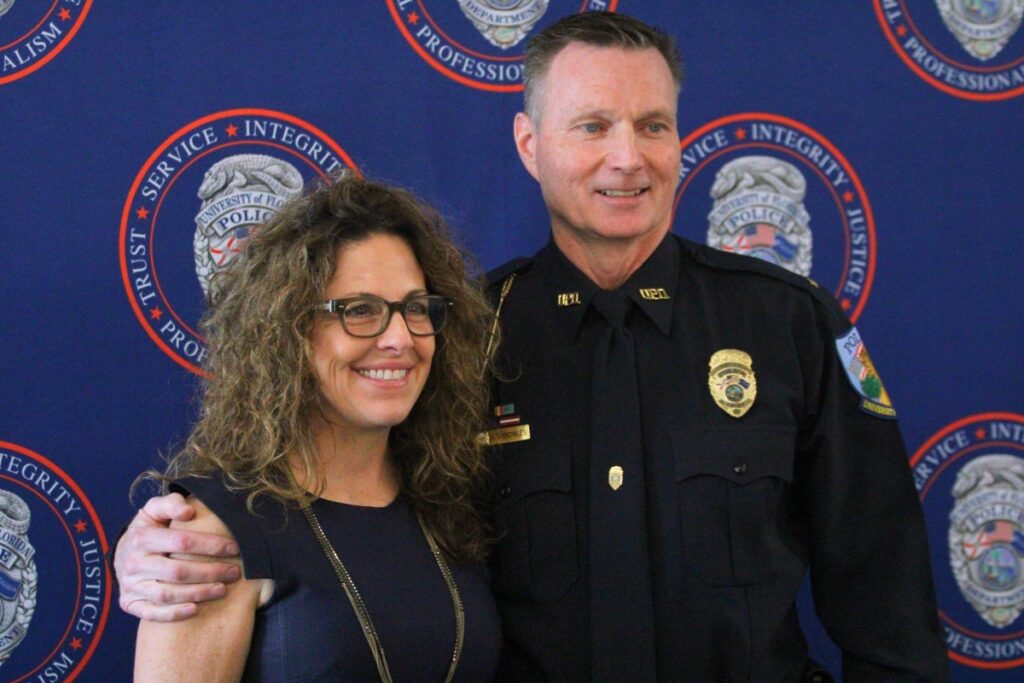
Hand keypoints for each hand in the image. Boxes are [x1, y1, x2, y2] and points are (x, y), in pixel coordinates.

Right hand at [115, 492, 240, 621]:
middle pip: (177, 571)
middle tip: (234, 572)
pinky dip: (173, 614)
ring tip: (222, 589)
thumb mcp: (155, 509)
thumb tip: (189, 511)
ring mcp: (131, 585)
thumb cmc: (149, 528)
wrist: (122, 553)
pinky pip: (151, 613)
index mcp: (142, 537)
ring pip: (167, 594)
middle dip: (210, 572)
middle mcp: (134, 563)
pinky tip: (195, 609)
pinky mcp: (129, 603)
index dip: (211, 545)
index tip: (234, 547)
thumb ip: (171, 504)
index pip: (182, 542)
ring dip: (198, 593)